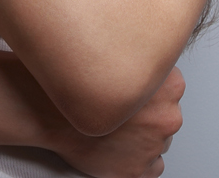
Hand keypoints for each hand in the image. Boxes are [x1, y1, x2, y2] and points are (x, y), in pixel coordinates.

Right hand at [44, 67, 184, 177]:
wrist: (46, 110)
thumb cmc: (77, 83)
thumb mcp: (115, 52)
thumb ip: (139, 58)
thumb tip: (147, 54)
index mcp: (169, 87)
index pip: (172, 85)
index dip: (150, 86)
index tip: (135, 88)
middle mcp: (167, 118)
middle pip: (166, 115)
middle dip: (148, 114)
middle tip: (121, 110)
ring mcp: (153, 147)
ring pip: (157, 141)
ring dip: (141, 137)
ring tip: (113, 128)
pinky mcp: (137, 171)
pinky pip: (149, 167)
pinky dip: (135, 160)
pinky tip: (116, 147)